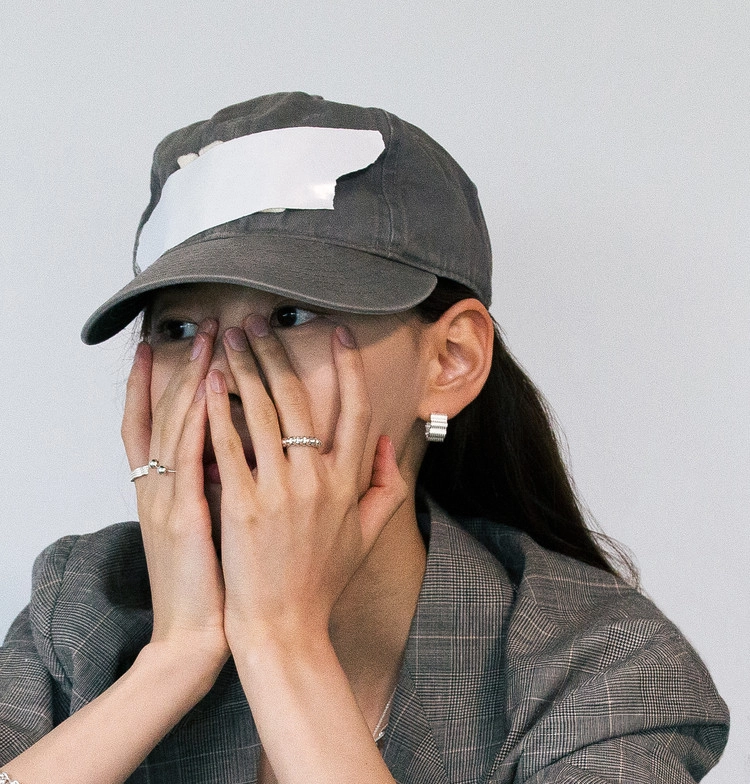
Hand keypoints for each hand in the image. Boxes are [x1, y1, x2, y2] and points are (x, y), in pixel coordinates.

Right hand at [122, 325, 229, 671]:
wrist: (195, 636)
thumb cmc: (210, 581)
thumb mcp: (204, 525)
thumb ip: (213, 482)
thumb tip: (236, 445)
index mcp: (164, 488)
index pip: (153, 422)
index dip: (156, 382)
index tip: (167, 345)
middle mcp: (158, 485)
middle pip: (164, 412)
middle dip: (182, 365)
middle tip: (204, 327)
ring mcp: (167, 498)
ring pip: (175, 422)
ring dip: (191, 377)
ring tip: (208, 340)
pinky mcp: (184, 515)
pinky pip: (188, 456)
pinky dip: (196, 418)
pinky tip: (209, 388)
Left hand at [204, 320, 408, 650]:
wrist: (284, 628)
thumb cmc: (322, 582)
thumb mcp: (366, 535)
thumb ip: (385, 487)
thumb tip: (387, 444)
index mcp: (348, 482)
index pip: (355, 409)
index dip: (347, 366)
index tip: (336, 333)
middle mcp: (317, 479)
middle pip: (298, 398)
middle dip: (277, 353)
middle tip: (258, 322)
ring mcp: (279, 491)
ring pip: (261, 412)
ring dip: (244, 368)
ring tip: (229, 339)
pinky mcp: (242, 505)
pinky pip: (229, 446)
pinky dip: (218, 412)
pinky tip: (209, 383)